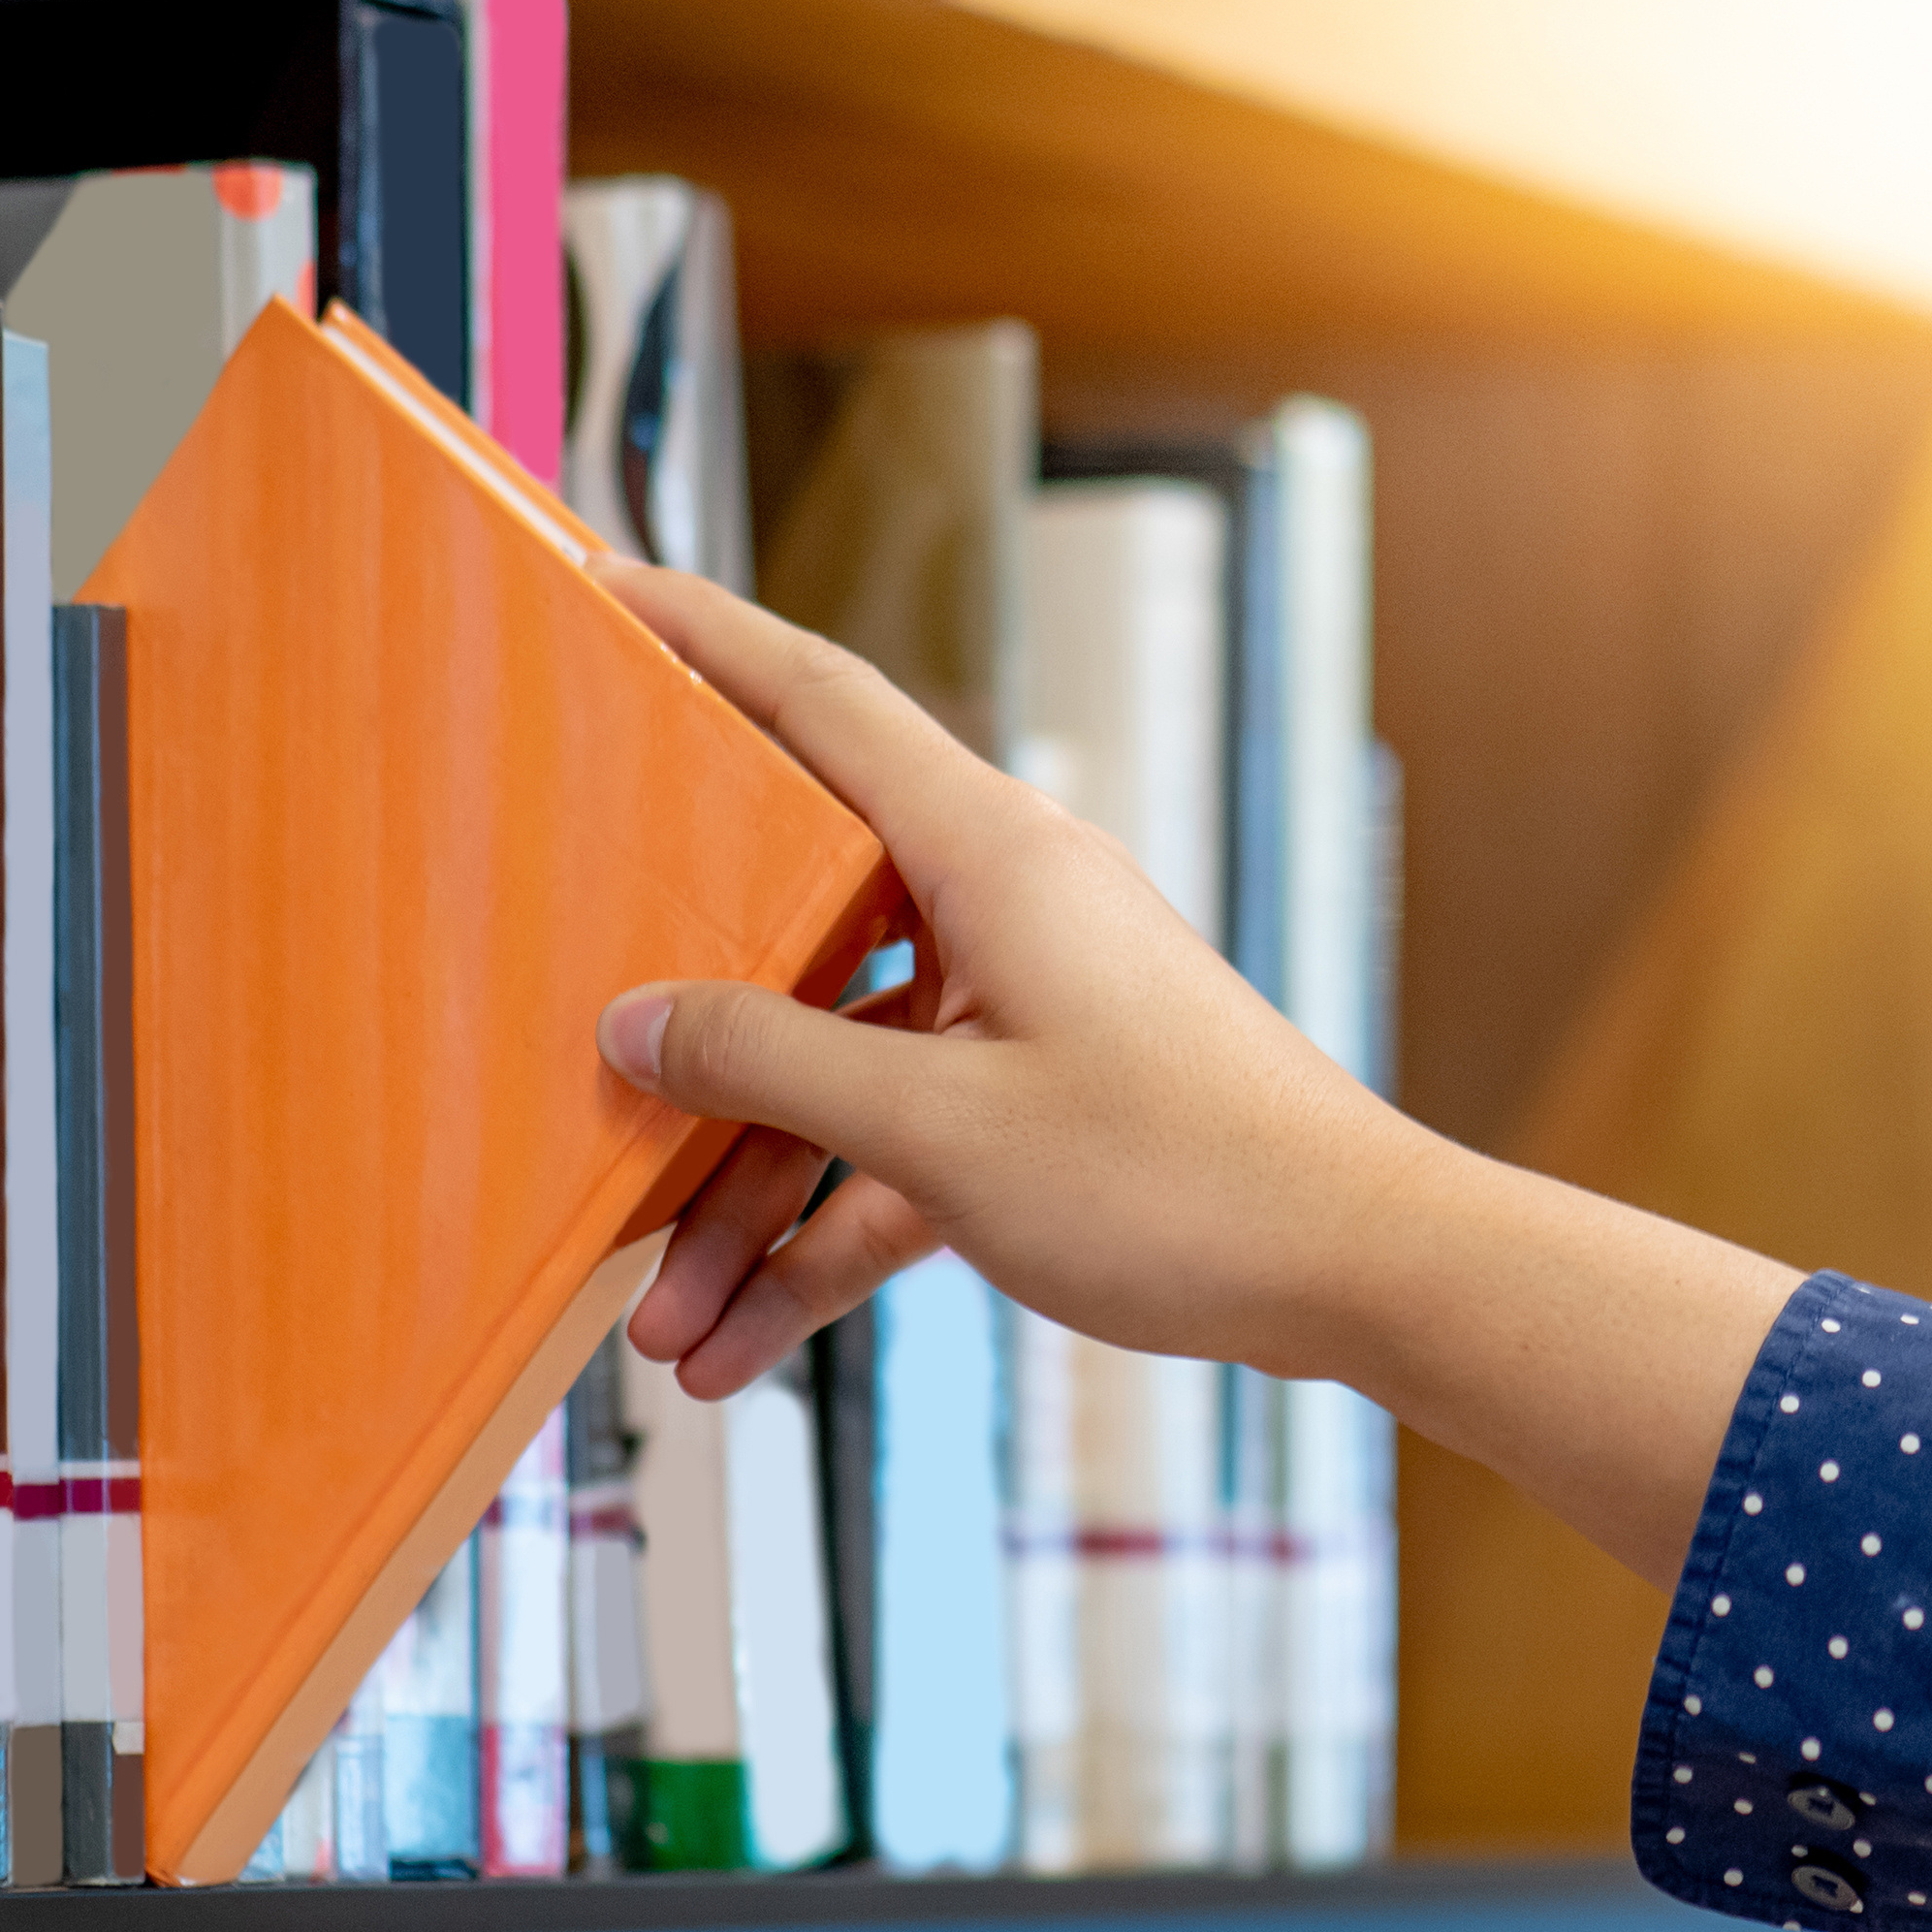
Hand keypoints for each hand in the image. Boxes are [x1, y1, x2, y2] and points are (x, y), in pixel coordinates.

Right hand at [589, 559, 1801, 1583]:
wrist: (1360, 1272)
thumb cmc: (1186, 1179)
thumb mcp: (943, 1129)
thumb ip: (773, 1066)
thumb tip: (639, 1023)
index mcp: (988, 854)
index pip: (819, 702)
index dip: (707, 638)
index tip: (606, 589)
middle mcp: (1004, 909)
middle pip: (794, 931)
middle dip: (686, 1056)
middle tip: (571, 1080)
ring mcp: (1025, 1010)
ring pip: (840, 1079)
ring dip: (748, 1204)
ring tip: (663, 1323)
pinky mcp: (1045, 1108)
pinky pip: (901, 1155)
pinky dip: (829, 1239)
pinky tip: (745, 1342)